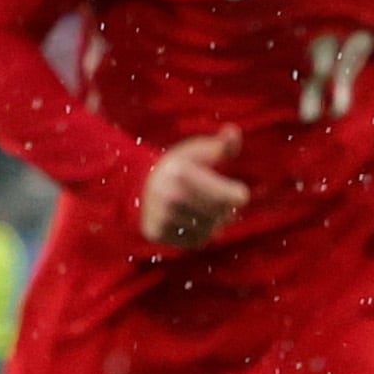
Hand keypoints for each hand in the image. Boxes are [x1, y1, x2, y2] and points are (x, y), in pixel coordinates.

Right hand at [138, 129, 247, 247]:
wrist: (135, 185)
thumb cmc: (177, 167)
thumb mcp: (197, 151)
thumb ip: (221, 145)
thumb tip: (233, 131)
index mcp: (183, 172)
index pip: (237, 197)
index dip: (236, 192)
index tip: (229, 187)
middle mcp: (171, 195)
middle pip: (225, 214)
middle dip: (224, 208)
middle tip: (211, 199)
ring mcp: (162, 216)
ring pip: (212, 230)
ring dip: (212, 222)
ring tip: (199, 209)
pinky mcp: (156, 232)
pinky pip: (196, 242)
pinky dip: (199, 235)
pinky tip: (189, 220)